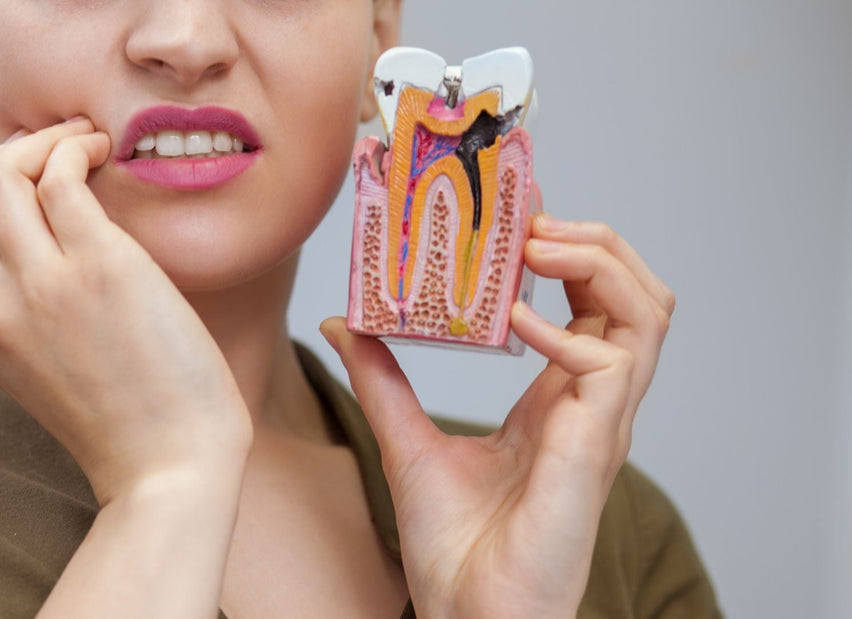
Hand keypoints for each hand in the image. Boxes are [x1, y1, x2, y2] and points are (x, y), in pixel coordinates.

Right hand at [0, 117, 251, 506]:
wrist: (170, 467)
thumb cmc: (129, 418)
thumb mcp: (48, 367)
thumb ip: (28, 308)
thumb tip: (49, 234)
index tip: (38, 177)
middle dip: (5, 149)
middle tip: (63, 151)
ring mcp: (38, 286)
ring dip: (43, 141)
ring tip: (89, 146)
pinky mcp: (97, 270)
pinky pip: (59, 178)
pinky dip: (77, 149)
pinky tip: (106, 154)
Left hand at [321, 186, 674, 617]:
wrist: (467, 616)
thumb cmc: (455, 548)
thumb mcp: (406, 441)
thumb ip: (384, 380)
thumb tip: (347, 322)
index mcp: (560, 397)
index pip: (592, 300)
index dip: (568, 248)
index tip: (521, 208)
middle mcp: (592, 403)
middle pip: (637, 293)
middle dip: (594, 242)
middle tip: (532, 225)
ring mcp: (600, 424)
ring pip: (646, 314)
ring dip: (596, 265)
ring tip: (535, 250)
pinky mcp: (592, 448)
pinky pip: (607, 364)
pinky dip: (565, 330)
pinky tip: (513, 323)